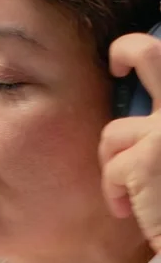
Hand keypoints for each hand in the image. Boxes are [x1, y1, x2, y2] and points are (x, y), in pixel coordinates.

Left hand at [99, 32, 160, 251]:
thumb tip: (142, 111)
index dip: (148, 53)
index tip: (134, 58)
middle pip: (149, 53)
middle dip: (125, 50)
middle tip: (116, 62)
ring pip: (114, 133)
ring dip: (113, 165)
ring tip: (129, 195)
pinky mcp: (146, 159)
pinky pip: (112, 171)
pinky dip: (114, 193)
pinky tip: (127, 212)